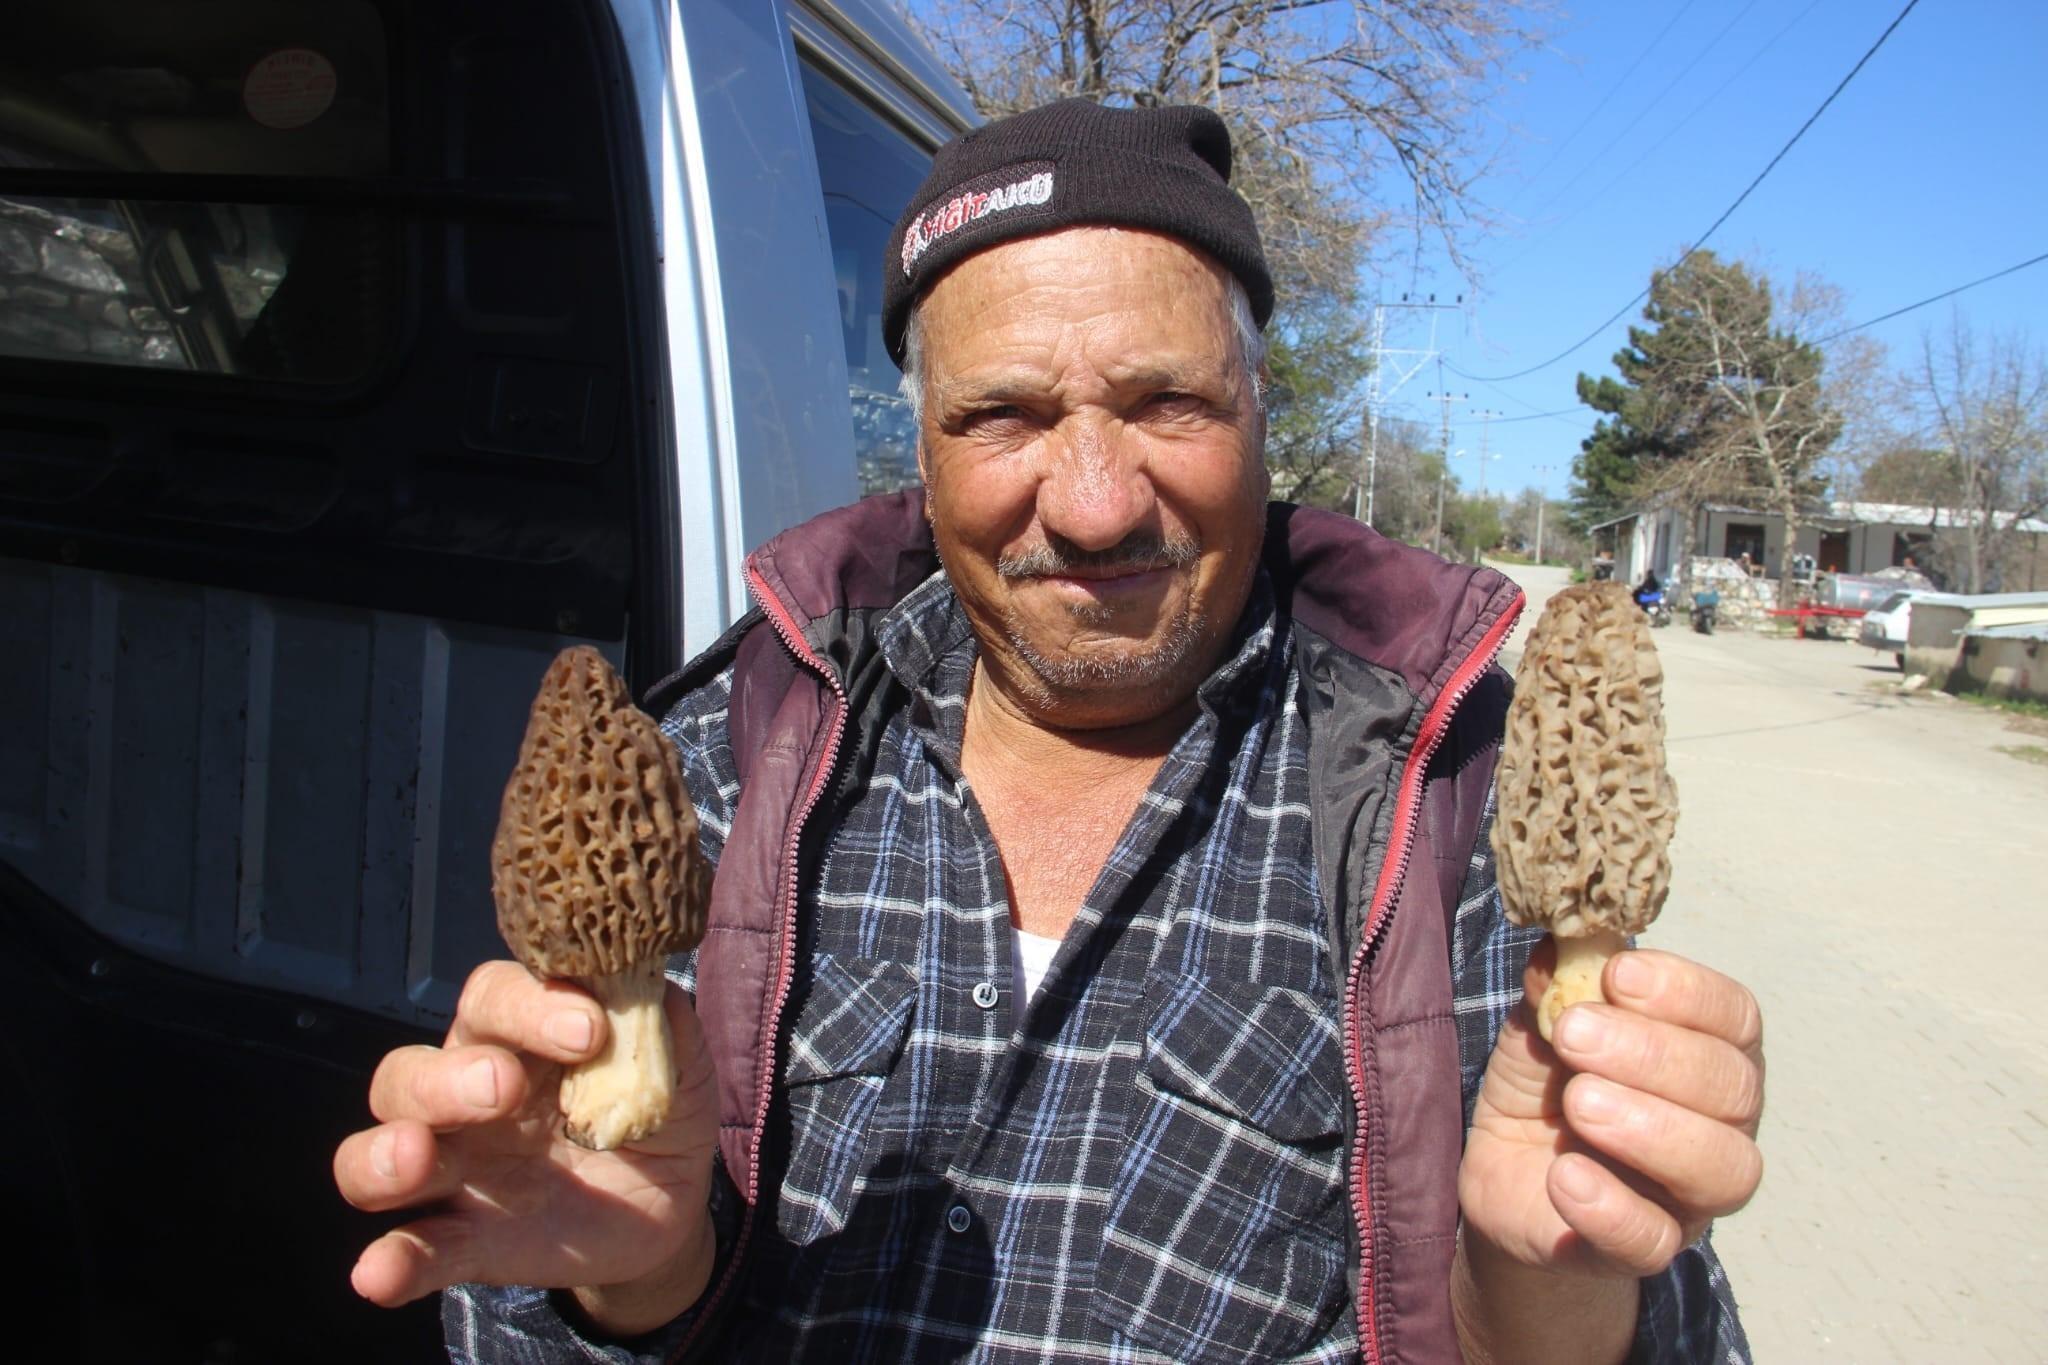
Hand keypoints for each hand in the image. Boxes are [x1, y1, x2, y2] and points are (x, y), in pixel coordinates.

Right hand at [333, 961, 719, 1326]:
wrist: (671, 1204)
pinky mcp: (465, 1240)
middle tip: (502, 1087)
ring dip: (383, 1154)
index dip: (528, 1005)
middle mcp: (464, 1094)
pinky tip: (382, 1272)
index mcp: (516, 1038)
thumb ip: (658, 1016)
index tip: (589, 1030)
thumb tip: (641, 974)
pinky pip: (412, 1248)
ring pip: (374, 1151)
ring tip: (415, 1157)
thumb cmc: (654, 1109)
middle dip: (446, 1078)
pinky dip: (391, 1261)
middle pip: (409, 1073)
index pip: (491, 999)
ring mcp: (458, 1170)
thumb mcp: (675, 1059)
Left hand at [1459, 945, 1764, 1279]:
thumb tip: (1557, 948)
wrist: (1505, 1173)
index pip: (1736, 1017)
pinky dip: (1611, 1206)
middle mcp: (1721, 1125)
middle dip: (1653, 1053)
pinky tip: (1566, 1176)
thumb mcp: (1543, 1023)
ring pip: (1723, 1169)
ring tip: (1578, 1102)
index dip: (1687, 992)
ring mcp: (1691, 1194)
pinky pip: (1653, 1240)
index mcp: (1708, 1053)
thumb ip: (1558, 984)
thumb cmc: (1547, 1082)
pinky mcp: (1643, 1247)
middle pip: (1733, 1089)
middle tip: (1575, 1034)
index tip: (1619, 974)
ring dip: (1649, 1127)